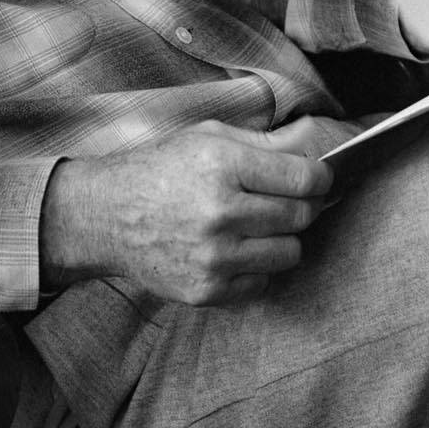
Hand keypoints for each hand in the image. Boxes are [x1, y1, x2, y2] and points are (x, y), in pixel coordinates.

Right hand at [40, 120, 334, 306]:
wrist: (107, 215)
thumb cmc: (161, 169)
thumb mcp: (208, 136)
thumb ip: (264, 144)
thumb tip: (318, 154)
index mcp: (223, 164)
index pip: (305, 178)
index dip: (321, 178)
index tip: (319, 179)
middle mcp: (220, 212)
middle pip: (301, 216)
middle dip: (302, 206)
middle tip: (284, 200)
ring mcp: (213, 257)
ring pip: (290, 252)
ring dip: (281, 238)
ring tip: (256, 225)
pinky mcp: (207, 290)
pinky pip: (263, 281)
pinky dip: (256, 267)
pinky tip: (233, 249)